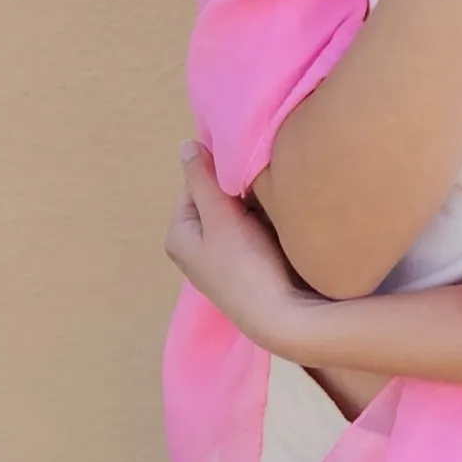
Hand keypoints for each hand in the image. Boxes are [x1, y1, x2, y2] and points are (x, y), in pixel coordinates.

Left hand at [164, 141, 315, 351]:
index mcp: (179, 235)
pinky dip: (262, 222)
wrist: (282, 316)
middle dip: (236, 189)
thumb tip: (186, 145)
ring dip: (252, 204)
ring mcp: (220, 259)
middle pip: (215, 198)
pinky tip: (277, 222)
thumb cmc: (246, 264)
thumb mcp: (219, 215)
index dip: (220, 170)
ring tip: (270, 202)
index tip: (244, 166)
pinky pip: (250, 230)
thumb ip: (201, 178)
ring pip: (235, 213)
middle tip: (260, 183)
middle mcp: (195, 248)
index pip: (195, 183)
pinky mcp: (245, 267)